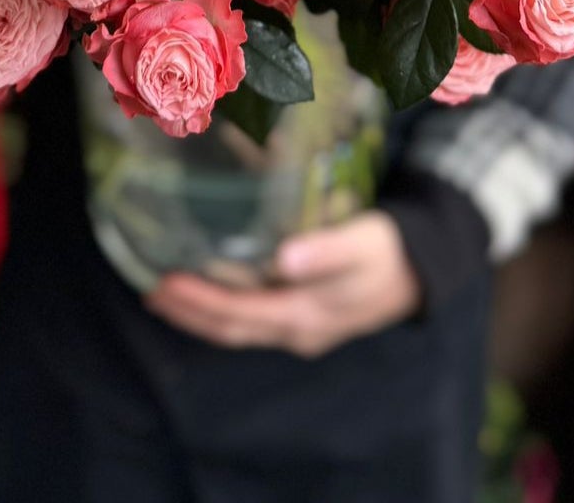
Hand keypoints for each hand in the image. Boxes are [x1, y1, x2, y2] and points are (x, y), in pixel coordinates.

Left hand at [144, 210, 421, 358]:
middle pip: (231, 328)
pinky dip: (222, 310)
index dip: (200, 302)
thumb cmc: (390, 250)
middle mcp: (297, 330)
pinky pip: (251, 319)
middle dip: (188, 313)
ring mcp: (300, 328)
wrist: (423, 270)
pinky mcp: (303, 316)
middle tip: (150, 289)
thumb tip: (284, 260)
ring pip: (239, 328)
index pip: (239, 314)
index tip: (165, 282)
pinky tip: (209, 293)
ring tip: (165, 295)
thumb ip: (326, 250)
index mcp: (306, 315)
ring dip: (200, 315)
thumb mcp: (364, 243)